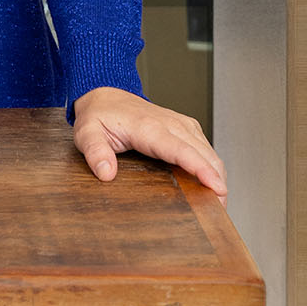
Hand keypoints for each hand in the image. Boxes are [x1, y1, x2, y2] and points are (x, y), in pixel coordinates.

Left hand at [71, 87, 227, 199]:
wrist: (105, 92)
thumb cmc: (98, 114)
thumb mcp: (86, 132)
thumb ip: (94, 152)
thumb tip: (106, 173)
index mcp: (149, 128)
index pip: (182, 150)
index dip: (202, 170)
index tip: (217, 188)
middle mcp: (171, 124)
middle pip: (204, 154)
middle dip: (217, 182)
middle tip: (220, 213)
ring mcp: (181, 124)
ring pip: (209, 151)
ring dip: (218, 175)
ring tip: (219, 205)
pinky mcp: (185, 128)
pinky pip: (205, 148)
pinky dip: (213, 166)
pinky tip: (212, 184)